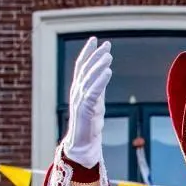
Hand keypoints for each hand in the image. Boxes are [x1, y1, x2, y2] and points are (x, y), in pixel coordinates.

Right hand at [63, 37, 111, 167]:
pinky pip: (94, 91)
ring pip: (89, 77)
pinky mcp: (85, 109)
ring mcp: (80, 100)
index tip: (96, 40)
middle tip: (105, 43)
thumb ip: (98, 88)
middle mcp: (77, 91)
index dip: (88, 52)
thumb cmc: (90, 125)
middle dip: (95, 55)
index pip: (82, 66)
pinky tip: (108, 71)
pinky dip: (101, 80)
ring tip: (109, 54)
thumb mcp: (96, 102)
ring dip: (99, 65)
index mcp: (79, 89)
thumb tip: (104, 74)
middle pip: (85, 68)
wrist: (83, 145)